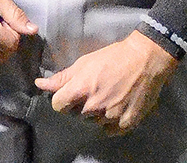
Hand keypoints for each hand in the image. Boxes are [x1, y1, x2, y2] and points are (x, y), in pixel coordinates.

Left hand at [35, 30, 178, 134]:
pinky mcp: (126, 123)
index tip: (72, 93)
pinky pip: (110, 129)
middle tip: (96, 90)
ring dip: (98, 113)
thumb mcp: (85, 62)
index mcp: (81, 89)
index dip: (63, 98)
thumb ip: (62, 77)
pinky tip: (118, 106)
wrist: (146, 58)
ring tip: (109, 96)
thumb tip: (40, 84)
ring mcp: (110, 116)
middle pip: (76, 114)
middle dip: (82, 104)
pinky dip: (112, 121)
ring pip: (94, 122)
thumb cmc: (113, 56)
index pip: (58, 105)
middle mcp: (94, 106)